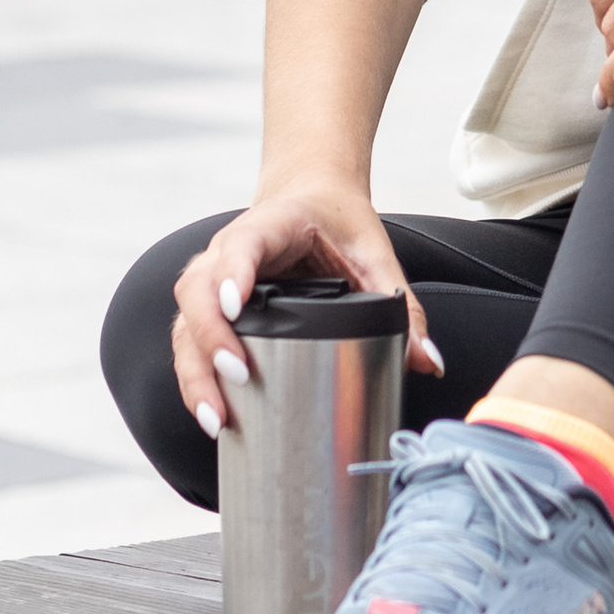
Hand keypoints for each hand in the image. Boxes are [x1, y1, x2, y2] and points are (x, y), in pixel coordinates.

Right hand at [170, 175, 441, 437]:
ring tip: (219, 417)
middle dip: (210, 338)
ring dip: (195, 370)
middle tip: (239, 377)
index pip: (241, 245)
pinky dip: (195, 378)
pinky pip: (190, 342)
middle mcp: (228, 251)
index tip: (237, 306)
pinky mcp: (211, 309)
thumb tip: (427, 361)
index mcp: (270, 225)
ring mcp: (213, 281)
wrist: (311, 196)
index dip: (232, 274)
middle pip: (198, 291)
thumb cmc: (337, 220)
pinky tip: (214, 415)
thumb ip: (401, 304)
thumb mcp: (374, 253)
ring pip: (186, 322)